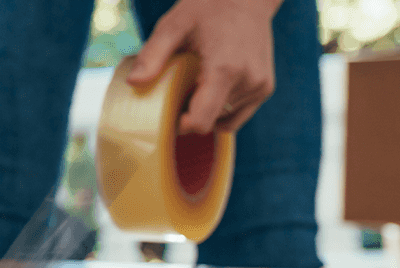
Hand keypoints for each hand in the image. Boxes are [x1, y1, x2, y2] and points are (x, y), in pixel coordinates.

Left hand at [127, 0, 281, 133]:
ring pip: (225, 120)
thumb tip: (133, 83)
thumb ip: (152, 55)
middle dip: (192, 114)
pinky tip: (212, 87)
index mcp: (224, 69)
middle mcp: (248, 81)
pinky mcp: (266, 87)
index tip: (171, 112)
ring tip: (198, 83)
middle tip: (181, 90)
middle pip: (211, 122)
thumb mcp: (173, 25)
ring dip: (208, 110)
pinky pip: (239, 113)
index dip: (182, 124)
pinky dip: (223, 108)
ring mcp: (260, 86)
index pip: (202, 121)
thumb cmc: (208, 7)